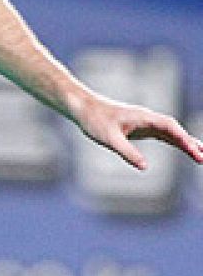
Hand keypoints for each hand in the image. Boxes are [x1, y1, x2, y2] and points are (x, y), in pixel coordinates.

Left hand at [75, 93, 202, 170]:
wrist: (84, 108)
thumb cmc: (95, 121)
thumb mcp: (109, 139)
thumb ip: (127, 152)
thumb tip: (145, 167)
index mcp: (143, 117)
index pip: (170, 127)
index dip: (183, 138)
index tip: (194, 150)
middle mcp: (148, 118)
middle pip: (175, 130)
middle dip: (190, 143)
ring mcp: (146, 122)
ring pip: (172, 132)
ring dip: (186, 143)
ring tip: (201, 156)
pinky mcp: (141, 127)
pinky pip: (163, 135)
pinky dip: (175, 141)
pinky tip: (185, 148)